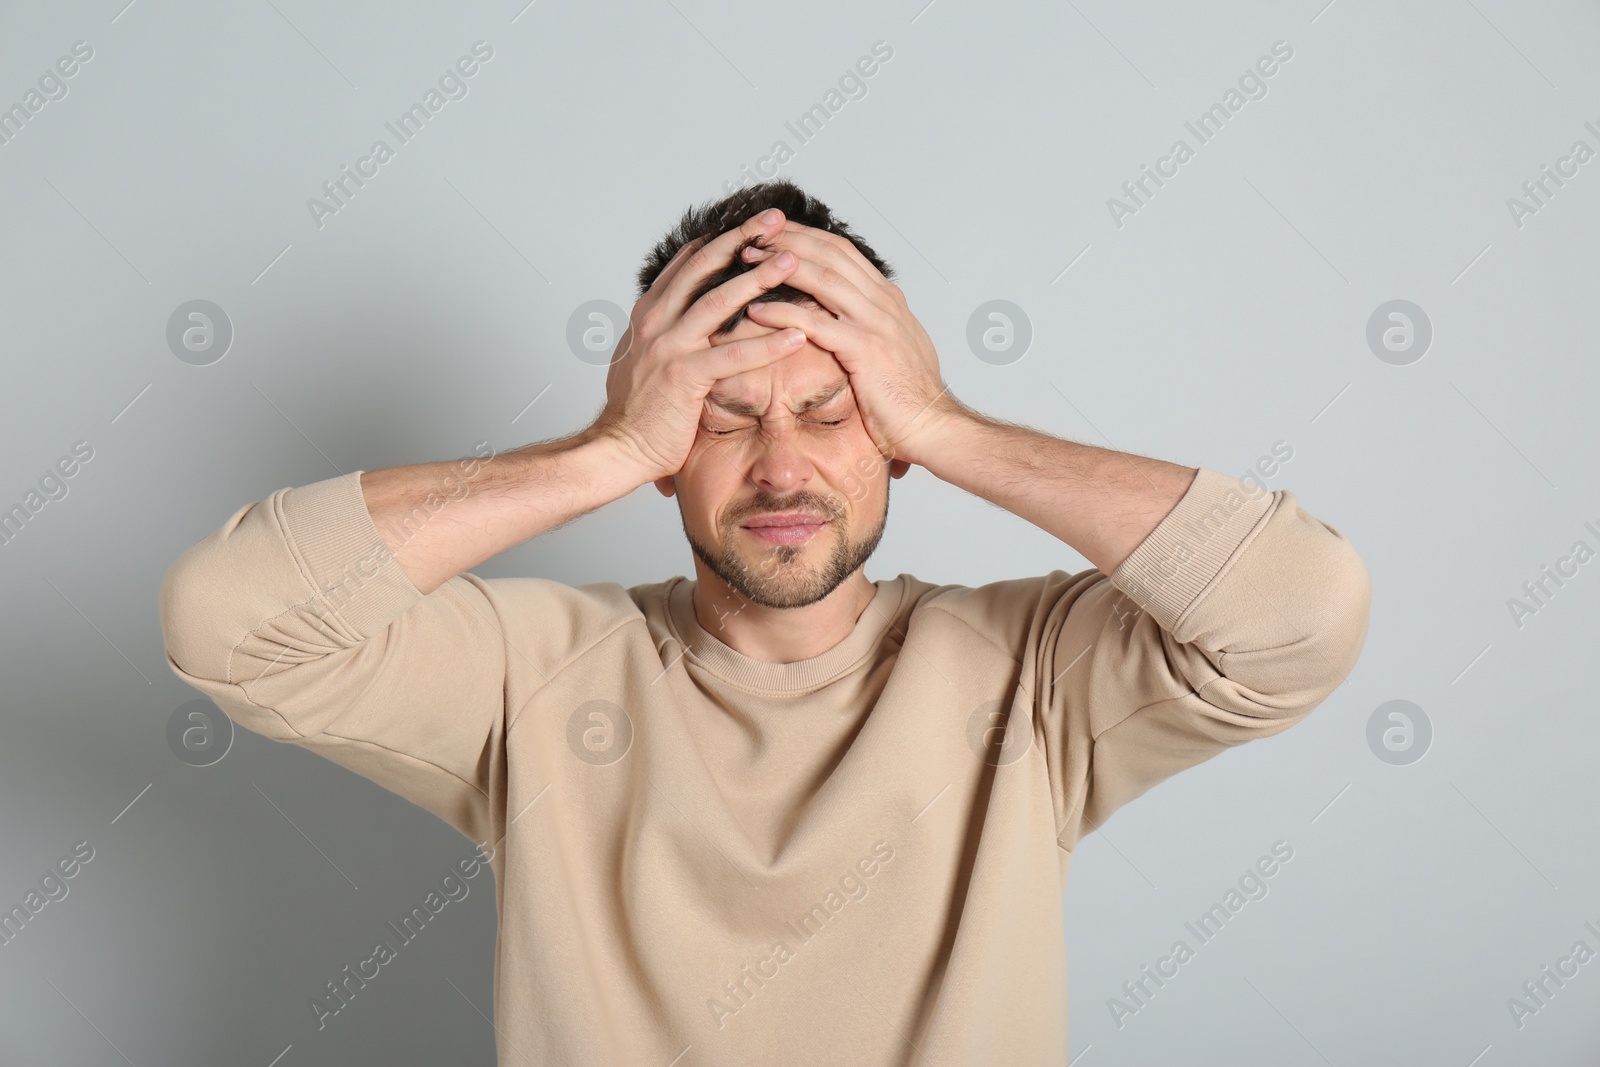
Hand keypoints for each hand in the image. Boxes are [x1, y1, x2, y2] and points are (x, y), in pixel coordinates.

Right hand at [593, 209, 809, 483]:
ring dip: (759, 278)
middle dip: (744, 238)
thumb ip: (667, 333)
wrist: (615, 449)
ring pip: (719, 301)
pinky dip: (766, 344)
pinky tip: (797, 336)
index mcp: (650, 313)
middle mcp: (656, 321)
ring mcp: (667, 346)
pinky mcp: (683, 377)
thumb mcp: (646, 358)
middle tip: (777, 218)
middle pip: (705, 266)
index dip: (723, 239)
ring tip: (793, 260)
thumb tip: (688, 317)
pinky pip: (731, 355)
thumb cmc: (636, 412)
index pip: (689, 262)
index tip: (754, 224)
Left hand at [738, 223, 962, 467]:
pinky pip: (817, 324)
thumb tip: (848, 321)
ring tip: (748, 261)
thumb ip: (871, 328)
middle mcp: (884, 304)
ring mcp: (877, 324)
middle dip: (790, 240)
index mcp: (888, 300)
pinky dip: (784, 314)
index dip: (806, 237)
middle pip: (831, 255)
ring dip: (782, 266)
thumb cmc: (909, 398)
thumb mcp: (893, 350)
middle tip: (753, 235)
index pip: (843, 253)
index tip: (775, 232)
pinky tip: (756, 310)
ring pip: (825, 279)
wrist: (933, 427)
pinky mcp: (866, 350)